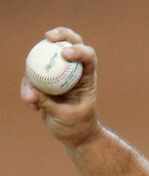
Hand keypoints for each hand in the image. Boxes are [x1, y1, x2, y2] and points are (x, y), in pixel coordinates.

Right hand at [20, 27, 100, 147]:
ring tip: (31, 100)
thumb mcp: (66, 117)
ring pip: (45, 59)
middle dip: (60, 35)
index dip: (78, 50)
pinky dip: (28, 90)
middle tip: (47, 37)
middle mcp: (73, 72)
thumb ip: (49, 104)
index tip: (65, 54)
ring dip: (33, 74)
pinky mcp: (44, 81)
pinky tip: (32, 107)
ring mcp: (58, 74)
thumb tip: (32, 93)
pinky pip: (32, 78)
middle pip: (70, 44)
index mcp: (86, 78)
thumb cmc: (78, 126)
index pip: (88, 57)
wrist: (74, 136)